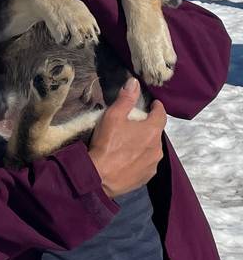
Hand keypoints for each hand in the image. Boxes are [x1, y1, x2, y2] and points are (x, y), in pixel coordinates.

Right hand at [88, 78, 166, 198]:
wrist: (99, 178)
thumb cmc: (107, 145)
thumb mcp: (113, 116)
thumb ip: (126, 98)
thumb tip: (134, 82)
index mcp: (152, 131)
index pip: (161, 114)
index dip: (157, 107)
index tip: (153, 104)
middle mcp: (158, 148)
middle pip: (156, 133)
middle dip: (148, 127)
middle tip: (135, 125)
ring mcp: (153, 164)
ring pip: (152, 149)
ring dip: (145, 144)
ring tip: (131, 144)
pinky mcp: (146, 178)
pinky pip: (147, 164)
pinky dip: (141, 159)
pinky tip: (129, 159)